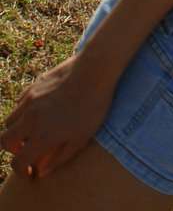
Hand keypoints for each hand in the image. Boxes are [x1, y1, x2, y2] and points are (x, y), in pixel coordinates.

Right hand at [0, 56, 114, 180]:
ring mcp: (29, 101)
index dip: (21, 172)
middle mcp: (29, 119)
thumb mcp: (81, 139)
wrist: (94, 70)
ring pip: (9, 121)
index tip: (31, 172)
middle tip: (28, 150)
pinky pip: (19, 104)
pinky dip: (22, 113)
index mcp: (41, 136)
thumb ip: (59, 159)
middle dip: (12, 150)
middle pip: (4, 141)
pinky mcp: (33, 86)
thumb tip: (41, 172)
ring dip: (16, 130)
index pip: (17, 162)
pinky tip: (38, 111)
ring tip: (33, 130)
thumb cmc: (92, 107)